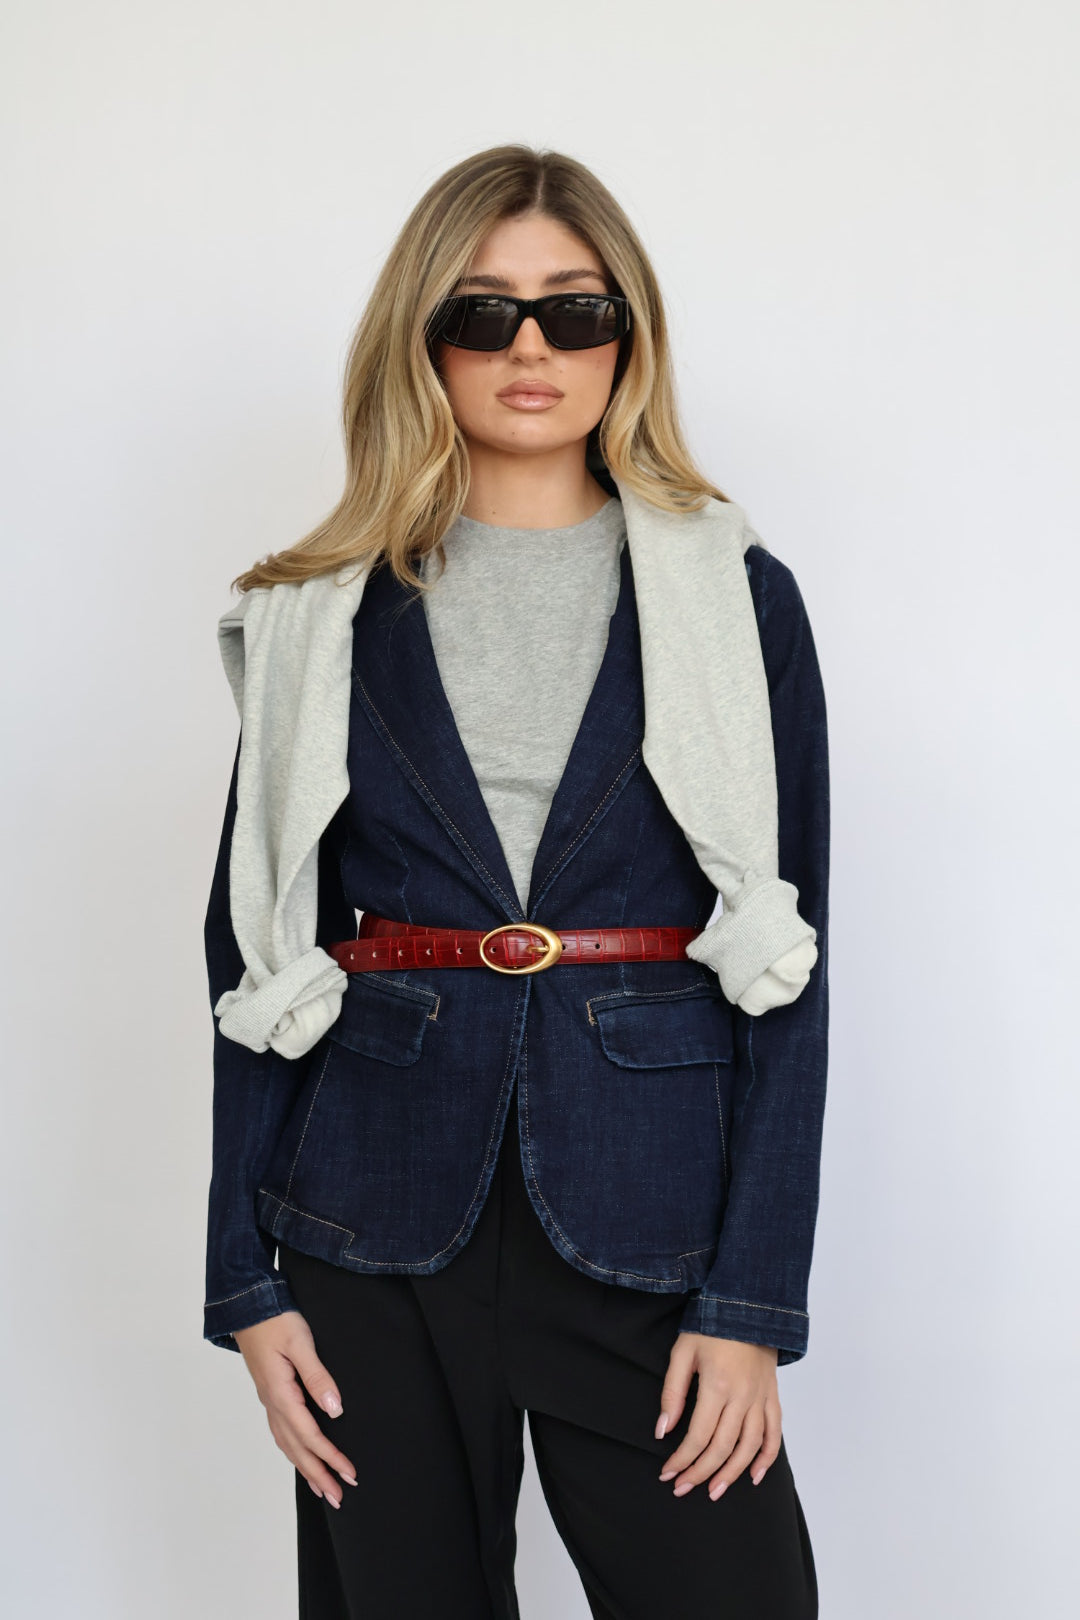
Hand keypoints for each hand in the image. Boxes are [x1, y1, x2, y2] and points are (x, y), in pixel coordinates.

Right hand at [234, 1311, 357, 1508]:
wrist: (248, 1305)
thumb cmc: (275, 1320)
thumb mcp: (300, 1342)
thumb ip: (317, 1375)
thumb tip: (335, 1409)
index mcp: (280, 1393)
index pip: (309, 1435)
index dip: (330, 1457)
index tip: (350, 1474)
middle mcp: (272, 1403)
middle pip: (297, 1449)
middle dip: (319, 1474)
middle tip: (339, 1499)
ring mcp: (269, 1400)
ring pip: (288, 1444)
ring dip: (306, 1468)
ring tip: (323, 1490)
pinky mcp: (271, 1394)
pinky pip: (282, 1432)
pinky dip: (294, 1451)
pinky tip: (301, 1457)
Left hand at [655, 1333, 780, 1499]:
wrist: (748, 1306)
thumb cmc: (710, 1327)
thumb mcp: (683, 1353)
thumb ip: (672, 1392)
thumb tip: (662, 1431)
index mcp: (718, 1386)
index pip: (698, 1436)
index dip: (682, 1460)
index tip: (667, 1474)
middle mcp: (743, 1397)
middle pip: (722, 1448)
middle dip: (701, 1473)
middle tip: (682, 1489)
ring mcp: (761, 1399)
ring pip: (749, 1448)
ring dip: (732, 1474)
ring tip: (714, 1492)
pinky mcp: (772, 1397)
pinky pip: (774, 1435)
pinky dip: (766, 1458)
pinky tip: (754, 1476)